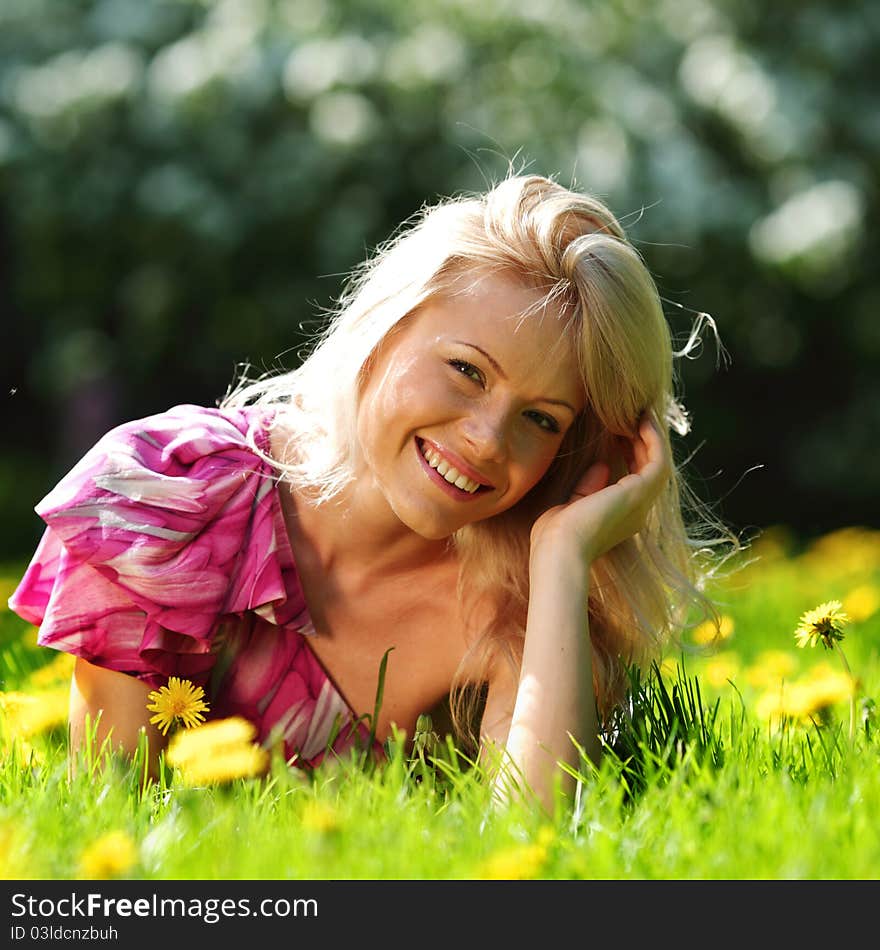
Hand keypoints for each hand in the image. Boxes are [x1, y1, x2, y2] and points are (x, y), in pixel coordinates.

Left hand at [530, 411, 671, 566]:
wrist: (559, 550)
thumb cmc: (554, 537)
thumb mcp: (571, 507)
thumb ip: (587, 488)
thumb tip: (601, 466)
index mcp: (619, 519)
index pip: (632, 481)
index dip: (629, 454)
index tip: (616, 433)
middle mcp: (636, 512)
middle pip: (648, 469)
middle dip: (640, 442)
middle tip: (630, 416)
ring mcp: (641, 503)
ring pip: (657, 462)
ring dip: (651, 436)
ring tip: (639, 412)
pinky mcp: (640, 492)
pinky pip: (658, 458)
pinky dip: (653, 438)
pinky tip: (642, 419)